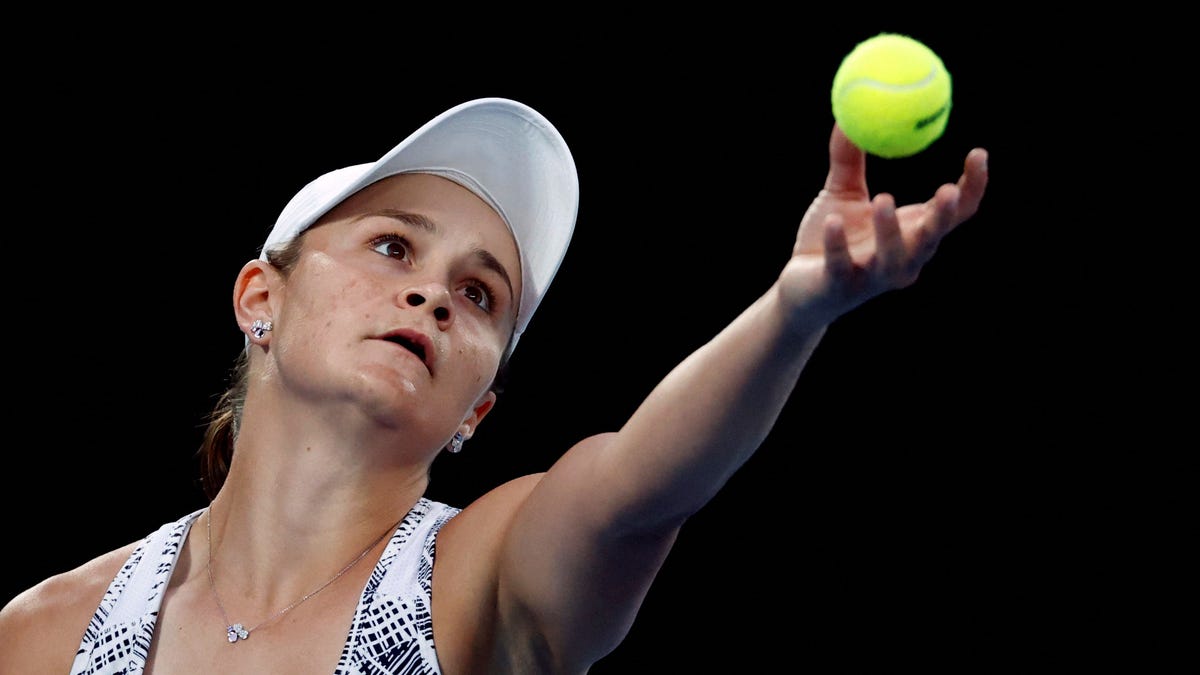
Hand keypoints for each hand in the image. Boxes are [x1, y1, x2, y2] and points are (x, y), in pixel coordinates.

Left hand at [779, 124, 988, 329]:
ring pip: (893, 259)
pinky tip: (833, 220)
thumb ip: (849, 157)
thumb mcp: (842, 192)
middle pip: (932, 238)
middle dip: (943, 216)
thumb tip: (852, 112)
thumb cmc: (829, 238)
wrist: (800, 288)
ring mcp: (872, 277)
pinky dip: (838, 245)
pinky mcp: (839, 287)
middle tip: (947, 189)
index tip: (979, 152)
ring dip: (892, 230)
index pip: (956, 213)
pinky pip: (842, 266)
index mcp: (912, 233)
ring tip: (883, 197)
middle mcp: (902, 259)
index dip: (973, 186)